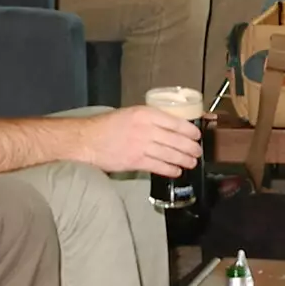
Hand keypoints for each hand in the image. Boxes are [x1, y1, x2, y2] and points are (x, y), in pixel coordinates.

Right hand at [85, 106, 203, 176]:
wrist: (87, 140)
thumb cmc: (107, 126)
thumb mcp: (131, 114)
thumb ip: (149, 119)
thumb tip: (168, 126)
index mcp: (146, 114)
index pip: (175, 122)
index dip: (190, 130)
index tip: (197, 135)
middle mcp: (146, 129)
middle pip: (176, 139)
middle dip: (190, 147)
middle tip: (197, 152)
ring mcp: (141, 145)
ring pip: (170, 154)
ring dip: (184, 160)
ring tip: (191, 163)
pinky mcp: (135, 161)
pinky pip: (158, 166)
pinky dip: (170, 169)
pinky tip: (176, 171)